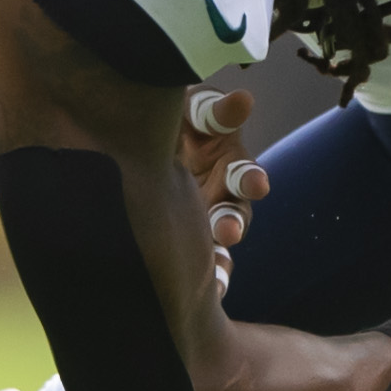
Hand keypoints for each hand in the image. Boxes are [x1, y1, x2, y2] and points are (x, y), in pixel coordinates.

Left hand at [182, 85, 268, 298]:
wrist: (134, 145)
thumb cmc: (171, 122)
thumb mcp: (189, 112)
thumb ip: (212, 111)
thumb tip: (243, 100)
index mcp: (228, 164)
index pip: (244, 174)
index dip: (251, 180)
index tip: (256, 186)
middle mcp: (223, 197)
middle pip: (237, 215)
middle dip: (234, 223)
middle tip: (228, 231)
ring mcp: (207, 223)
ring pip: (219, 247)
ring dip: (219, 259)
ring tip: (213, 271)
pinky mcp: (189, 245)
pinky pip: (202, 268)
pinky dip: (204, 280)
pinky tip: (197, 290)